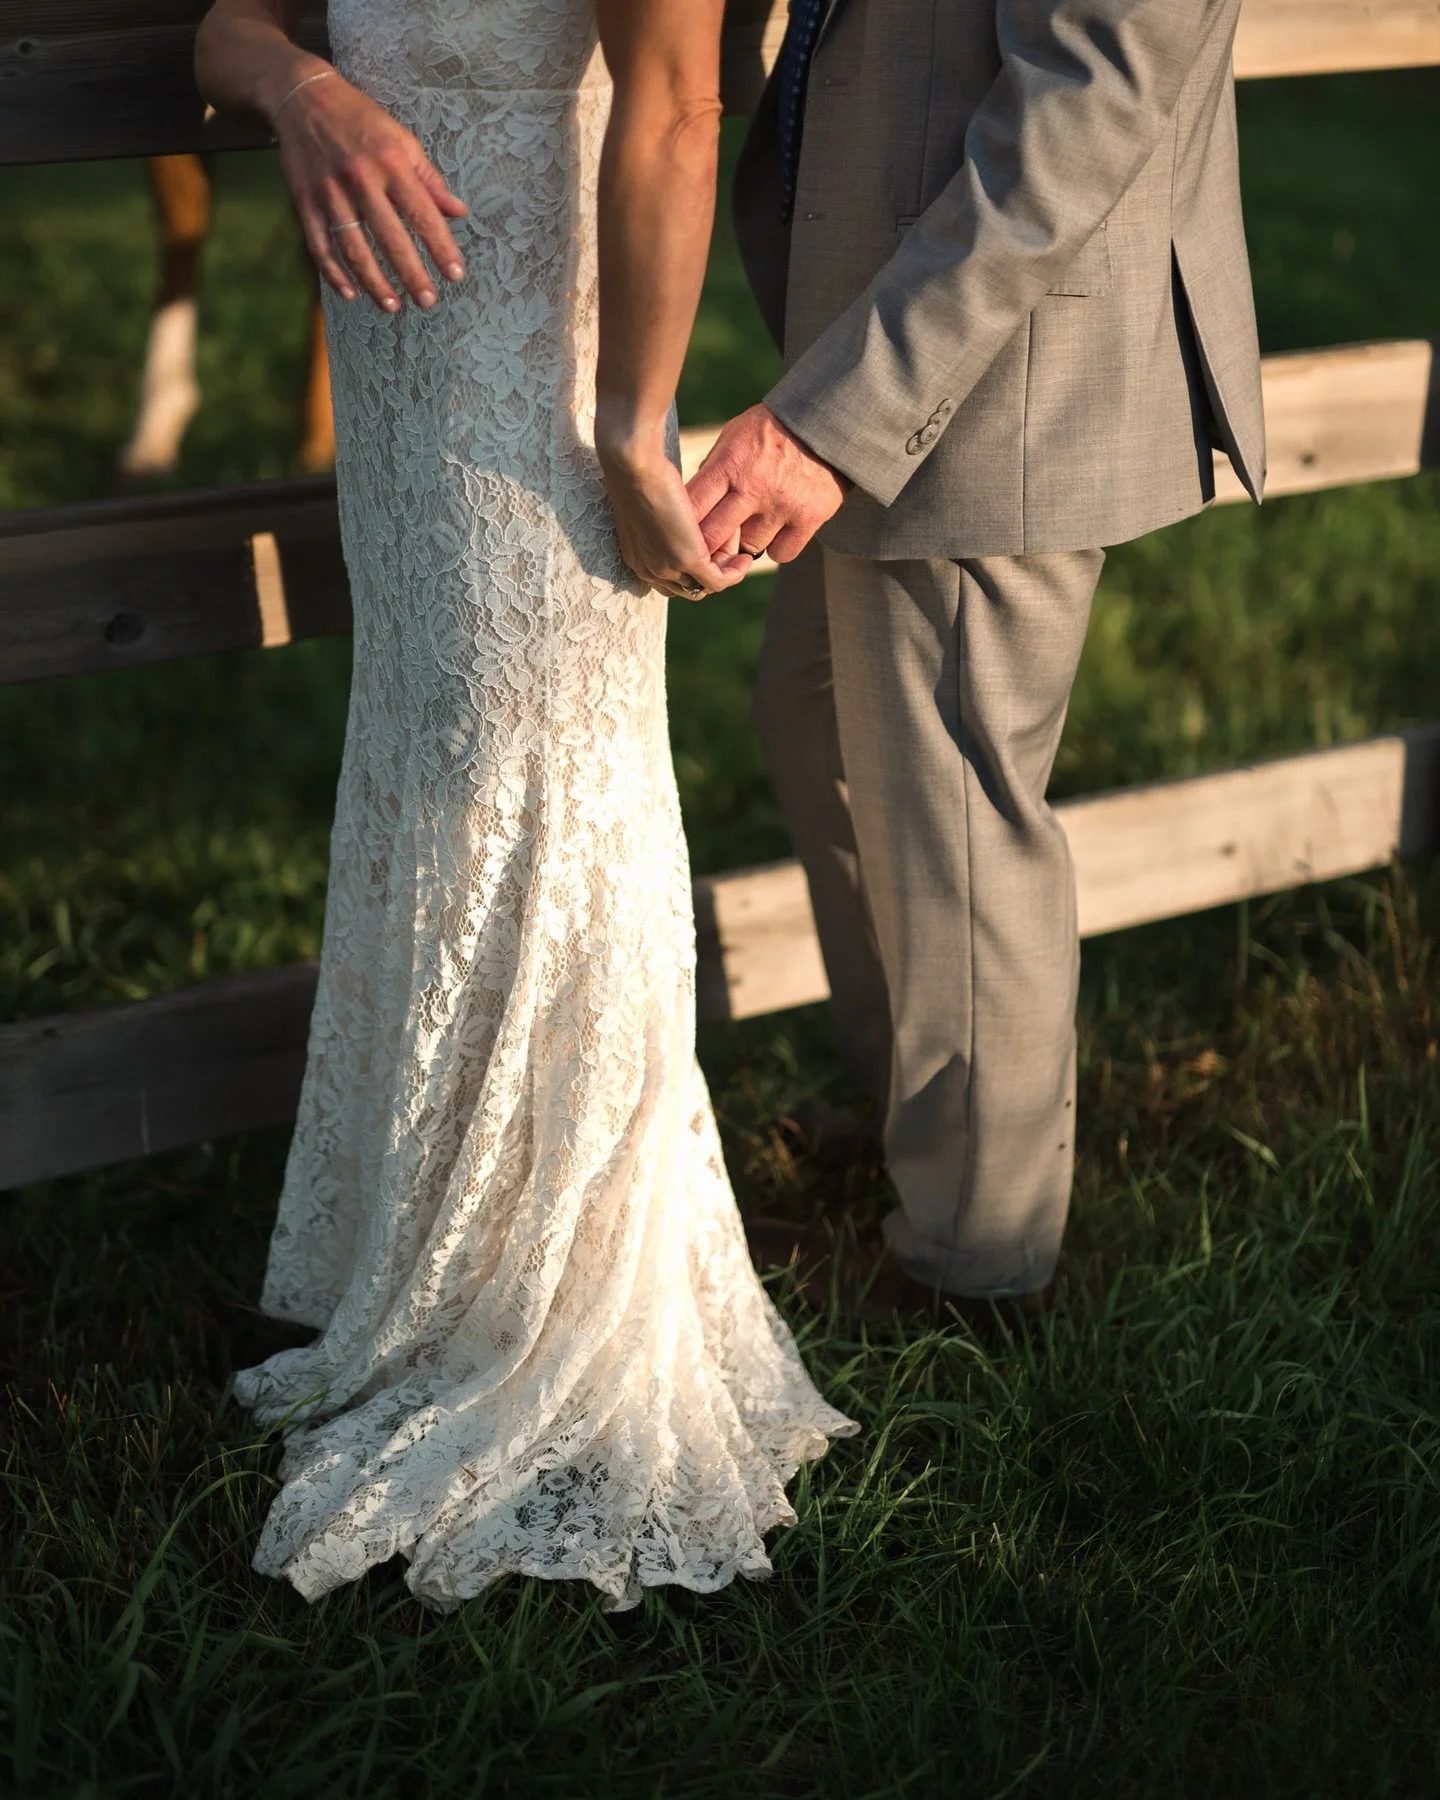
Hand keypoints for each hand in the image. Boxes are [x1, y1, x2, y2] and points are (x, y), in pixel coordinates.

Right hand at [272, 70, 468, 311]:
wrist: (303, 97)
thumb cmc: (360, 120)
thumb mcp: (401, 139)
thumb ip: (429, 179)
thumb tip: (459, 212)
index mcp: (390, 163)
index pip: (423, 214)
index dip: (441, 247)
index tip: (455, 275)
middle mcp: (360, 179)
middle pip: (390, 238)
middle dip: (411, 274)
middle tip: (428, 302)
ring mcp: (330, 192)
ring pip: (354, 248)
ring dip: (374, 282)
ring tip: (393, 307)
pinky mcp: (305, 201)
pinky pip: (319, 245)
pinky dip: (333, 273)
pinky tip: (350, 293)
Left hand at [598, 434, 750, 600]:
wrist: (634, 467)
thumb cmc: (637, 474)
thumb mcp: (649, 505)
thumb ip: (664, 520)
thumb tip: (684, 517)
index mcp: (637, 560)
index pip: (670, 580)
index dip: (691, 566)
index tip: (708, 542)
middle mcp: (650, 571)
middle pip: (689, 586)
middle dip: (710, 567)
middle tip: (724, 538)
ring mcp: (668, 569)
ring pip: (706, 583)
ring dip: (724, 565)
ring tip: (733, 539)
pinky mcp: (688, 560)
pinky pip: (719, 580)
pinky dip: (735, 572)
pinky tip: (744, 558)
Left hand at [687, 404, 848, 564]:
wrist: (828, 422)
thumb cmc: (773, 429)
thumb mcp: (735, 434)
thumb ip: (714, 466)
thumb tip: (690, 501)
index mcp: (730, 463)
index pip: (692, 506)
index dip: (683, 524)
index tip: (685, 530)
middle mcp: (754, 487)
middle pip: (713, 538)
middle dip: (707, 545)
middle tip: (711, 543)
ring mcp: (782, 506)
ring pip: (748, 548)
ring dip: (746, 542)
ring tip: (755, 522)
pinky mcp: (809, 518)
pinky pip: (781, 553)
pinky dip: (777, 546)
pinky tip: (779, 529)